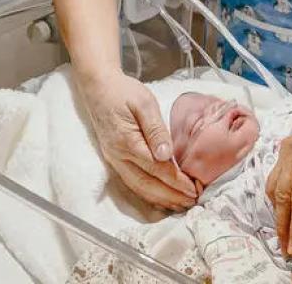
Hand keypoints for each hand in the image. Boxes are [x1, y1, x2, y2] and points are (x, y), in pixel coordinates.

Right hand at [78, 73, 197, 209]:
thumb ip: (155, 129)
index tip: (194, 189)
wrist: (98, 87)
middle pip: (147, 185)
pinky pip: (132, 183)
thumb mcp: (144, 103)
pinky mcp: (114, 160)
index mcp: (128, 142)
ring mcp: (114, 160)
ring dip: (160, 199)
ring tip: (180, 205)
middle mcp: (119, 156)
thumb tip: (166, 155)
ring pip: (138, 188)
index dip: (176, 182)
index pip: (157, 169)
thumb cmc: (123, 92)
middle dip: (171, 196)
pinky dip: (148, 194)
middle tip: (192, 202)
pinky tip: (161, 198)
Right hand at [267, 121, 291, 253]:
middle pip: (282, 196)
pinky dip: (280, 199)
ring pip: (274, 189)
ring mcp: (285, 149)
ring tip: (285, 236)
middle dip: (284, 225)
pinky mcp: (283, 152)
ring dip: (279, 214)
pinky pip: (276, 180)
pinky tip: (286, 214)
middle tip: (286, 249)